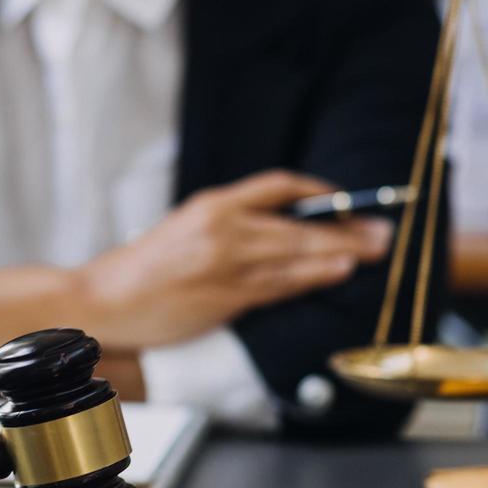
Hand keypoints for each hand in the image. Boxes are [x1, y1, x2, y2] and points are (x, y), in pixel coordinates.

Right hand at [76, 170, 393, 349]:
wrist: (105, 300)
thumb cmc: (145, 269)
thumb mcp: (187, 229)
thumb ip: (231, 224)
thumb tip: (284, 230)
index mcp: (213, 204)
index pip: (279, 186)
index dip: (319, 192)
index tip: (345, 200)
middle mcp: (223, 228)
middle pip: (299, 222)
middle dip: (347, 227)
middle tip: (382, 232)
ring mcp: (226, 263)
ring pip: (296, 254)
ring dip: (340, 253)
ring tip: (373, 253)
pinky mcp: (226, 297)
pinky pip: (281, 285)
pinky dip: (314, 277)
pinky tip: (338, 272)